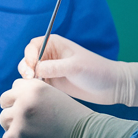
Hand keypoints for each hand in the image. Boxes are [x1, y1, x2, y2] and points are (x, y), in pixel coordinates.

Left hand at [0, 78, 91, 137]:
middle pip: (4, 101)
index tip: (30, 110)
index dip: (21, 98)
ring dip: (14, 127)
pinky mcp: (17, 135)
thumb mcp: (54, 97)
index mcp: (34, 86)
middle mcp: (24, 98)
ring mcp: (20, 116)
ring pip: (4, 119)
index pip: (14, 87)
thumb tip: (14, 103)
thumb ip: (35, 96)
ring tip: (32, 134)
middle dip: (13, 111)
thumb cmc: (74, 121)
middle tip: (26, 123)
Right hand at [19, 35, 137, 106]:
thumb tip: (35, 69)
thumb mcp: (75, 67)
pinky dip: (34, 88)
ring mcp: (51, 70)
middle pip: (28, 59)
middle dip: (26, 67)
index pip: (33, 45)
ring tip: (34, 86)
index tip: (33, 67)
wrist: (111, 87)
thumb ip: (54, 67)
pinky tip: (38, 93)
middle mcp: (51, 56)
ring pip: (31, 72)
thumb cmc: (96, 71)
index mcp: (56, 44)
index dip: (29, 55)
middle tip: (31, 78)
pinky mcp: (54, 84)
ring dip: (28, 78)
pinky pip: (38, 84)